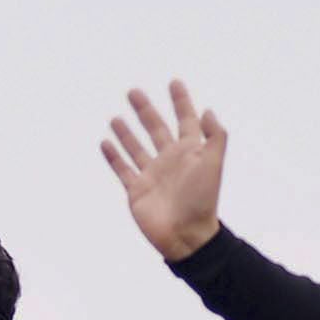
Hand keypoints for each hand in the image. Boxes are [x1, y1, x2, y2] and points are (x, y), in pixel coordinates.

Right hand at [102, 80, 228, 260]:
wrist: (186, 236)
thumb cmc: (202, 200)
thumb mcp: (213, 164)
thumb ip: (214, 136)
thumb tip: (207, 110)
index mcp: (189, 151)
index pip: (185, 120)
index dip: (181, 101)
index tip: (174, 83)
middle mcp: (169, 160)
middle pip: (155, 128)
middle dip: (146, 110)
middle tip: (134, 92)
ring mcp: (152, 174)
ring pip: (136, 147)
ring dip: (127, 132)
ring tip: (116, 117)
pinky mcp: (137, 190)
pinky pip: (123, 169)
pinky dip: (113, 156)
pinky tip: (106, 142)